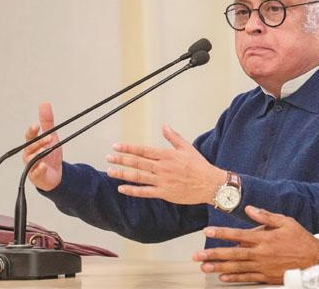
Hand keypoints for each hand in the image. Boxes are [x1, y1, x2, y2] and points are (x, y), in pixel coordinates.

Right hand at [22, 102, 62, 190]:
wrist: (55, 174)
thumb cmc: (49, 154)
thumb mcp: (51, 136)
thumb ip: (48, 122)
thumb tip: (45, 103)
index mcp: (32, 144)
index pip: (29, 136)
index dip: (32, 131)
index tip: (36, 125)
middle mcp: (29, 154)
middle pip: (30, 147)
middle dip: (39, 142)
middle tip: (49, 138)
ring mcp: (31, 165)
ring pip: (31, 159)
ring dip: (38, 154)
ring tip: (45, 151)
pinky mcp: (36, 176)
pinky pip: (36, 173)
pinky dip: (39, 169)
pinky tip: (44, 165)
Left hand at [106, 124, 224, 204]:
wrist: (210, 184)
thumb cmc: (199, 166)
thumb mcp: (187, 148)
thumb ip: (173, 137)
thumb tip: (164, 126)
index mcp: (167, 155)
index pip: (143, 150)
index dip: (128, 148)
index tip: (116, 146)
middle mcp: (162, 167)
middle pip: (137, 162)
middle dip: (121, 159)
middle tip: (108, 157)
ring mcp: (162, 181)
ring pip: (138, 177)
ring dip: (122, 174)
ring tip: (110, 171)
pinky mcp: (164, 193)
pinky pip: (145, 192)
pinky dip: (133, 190)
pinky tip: (122, 188)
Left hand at [192, 206, 318, 283]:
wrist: (313, 259)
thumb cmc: (299, 238)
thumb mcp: (285, 221)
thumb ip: (266, 216)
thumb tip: (250, 209)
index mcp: (264, 238)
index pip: (238, 235)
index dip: (221, 233)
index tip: (207, 232)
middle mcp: (260, 253)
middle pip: (232, 254)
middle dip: (213, 254)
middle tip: (197, 256)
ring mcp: (262, 266)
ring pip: (236, 268)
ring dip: (219, 267)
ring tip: (205, 267)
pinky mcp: (266, 276)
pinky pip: (247, 278)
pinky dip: (234, 278)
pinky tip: (223, 277)